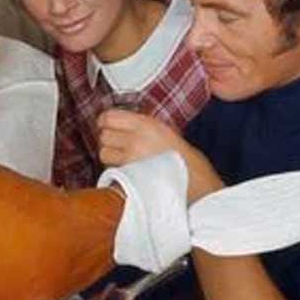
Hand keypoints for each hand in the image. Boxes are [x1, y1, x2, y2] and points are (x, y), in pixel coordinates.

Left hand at [96, 110, 221, 201]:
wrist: (196, 182)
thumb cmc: (186, 161)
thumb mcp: (166, 132)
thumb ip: (143, 127)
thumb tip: (121, 126)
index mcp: (146, 125)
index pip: (108, 117)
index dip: (105, 122)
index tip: (107, 126)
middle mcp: (136, 139)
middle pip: (103, 135)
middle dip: (109, 141)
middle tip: (119, 145)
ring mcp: (131, 159)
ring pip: (103, 153)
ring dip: (110, 156)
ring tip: (125, 160)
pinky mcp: (128, 176)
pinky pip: (111, 170)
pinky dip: (116, 170)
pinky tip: (130, 172)